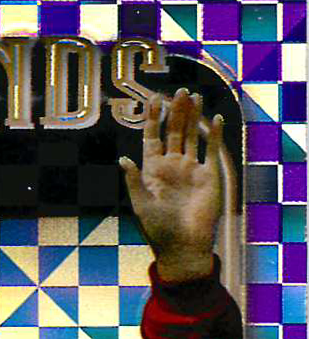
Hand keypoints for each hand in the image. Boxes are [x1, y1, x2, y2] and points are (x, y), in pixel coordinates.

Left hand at [119, 88, 224, 282]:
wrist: (184, 247)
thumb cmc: (159, 230)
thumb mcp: (141, 206)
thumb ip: (134, 181)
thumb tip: (123, 158)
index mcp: (153, 171)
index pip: (152, 138)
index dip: (152, 118)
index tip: (153, 98)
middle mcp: (172, 166)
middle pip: (173, 131)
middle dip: (176, 111)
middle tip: (179, 91)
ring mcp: (191, 169)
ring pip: (192, 136)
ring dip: (193, 117)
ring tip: (194, 96)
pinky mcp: (209, 176)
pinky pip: (212, 150)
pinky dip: (214, 134)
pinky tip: (215, 117)